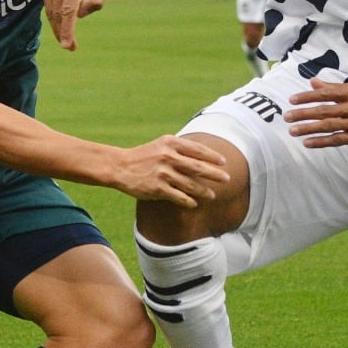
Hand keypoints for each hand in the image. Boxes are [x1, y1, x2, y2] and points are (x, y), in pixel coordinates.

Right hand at [37, 0, 110, 50]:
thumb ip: (95, 2)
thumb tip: (79, 15)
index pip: (68, 11)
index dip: (67, 31)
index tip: (67, 46)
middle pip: (57, 14)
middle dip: (62, 33)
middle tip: (71, 46)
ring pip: (50, 10)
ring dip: (58, 24)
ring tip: (68, 34)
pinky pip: (47, 2)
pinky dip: (54, 11)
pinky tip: (63, 12)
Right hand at [112, 135, 230, 206]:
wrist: (120, 166)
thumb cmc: (144, 155)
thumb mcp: (161, 145)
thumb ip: (180, 148)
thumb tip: (204, 154)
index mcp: (170, 143)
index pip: (197, 149)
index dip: (212, 156)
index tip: (223, 162)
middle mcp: (168, 157)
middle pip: (198, 167)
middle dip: (215, 174)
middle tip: (227, 179)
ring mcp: (163, 173)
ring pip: (190, 185)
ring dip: (204, 191)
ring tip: (213, 195)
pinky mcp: (157, 188)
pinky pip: (179, 197)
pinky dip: (189, 201)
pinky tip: (195, 204)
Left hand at [285, 77, 347, 148]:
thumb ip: (334, 88)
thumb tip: (313, 82)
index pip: (326, 93)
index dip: (308, 96)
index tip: (292, 100)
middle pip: (325, 110)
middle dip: (304, 113)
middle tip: (287, 116)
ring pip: (329, 126)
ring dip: (309, 128)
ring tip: (293, 130)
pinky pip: (338, 140)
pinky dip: (322, 141)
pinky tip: (308, 142)